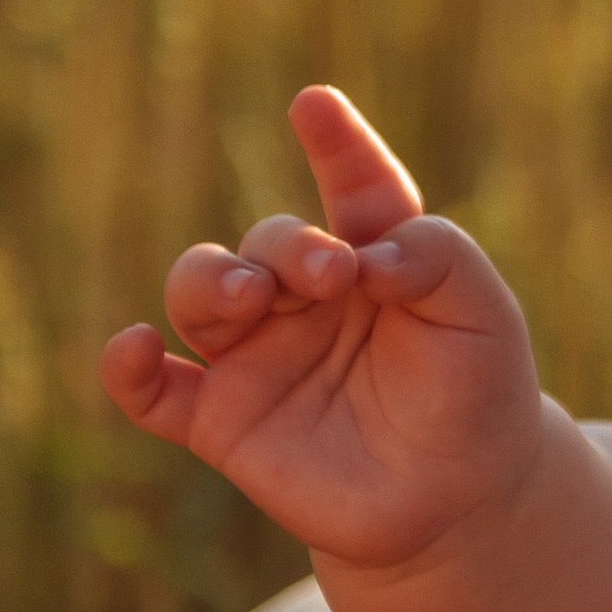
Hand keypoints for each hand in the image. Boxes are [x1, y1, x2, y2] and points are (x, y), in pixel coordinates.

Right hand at [101, 85, 540, 571]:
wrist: (459, 506)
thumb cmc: (476, 397)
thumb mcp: (484, 318)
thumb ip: (440, 260)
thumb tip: (372, 254)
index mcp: (375, 258)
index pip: (356, 189)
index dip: (338, 146)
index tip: (315, 106)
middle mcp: (307, 296)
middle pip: (270, 241)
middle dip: (289, 246)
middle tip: (332, 274)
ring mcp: (259, 354)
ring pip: (200, 291)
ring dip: (209, 282)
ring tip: (248, 298)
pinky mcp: (223, 420)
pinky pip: (153, 390)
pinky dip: (126, 370)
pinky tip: (131, 350)